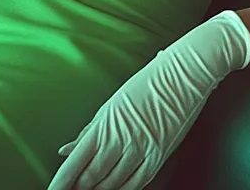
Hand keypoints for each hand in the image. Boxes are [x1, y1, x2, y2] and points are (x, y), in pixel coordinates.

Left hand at [47, 10, 249, 189]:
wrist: (187, 71)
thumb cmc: (148, 80)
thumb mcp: (114, 104)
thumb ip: (90, 130)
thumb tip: (66, 149)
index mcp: (106, 122)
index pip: (76, 161)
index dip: (62, 182)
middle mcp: (121, 138)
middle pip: (93, 178)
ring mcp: (141, 149)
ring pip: (113, 184)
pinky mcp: (159, 155)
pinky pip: (137, 183)